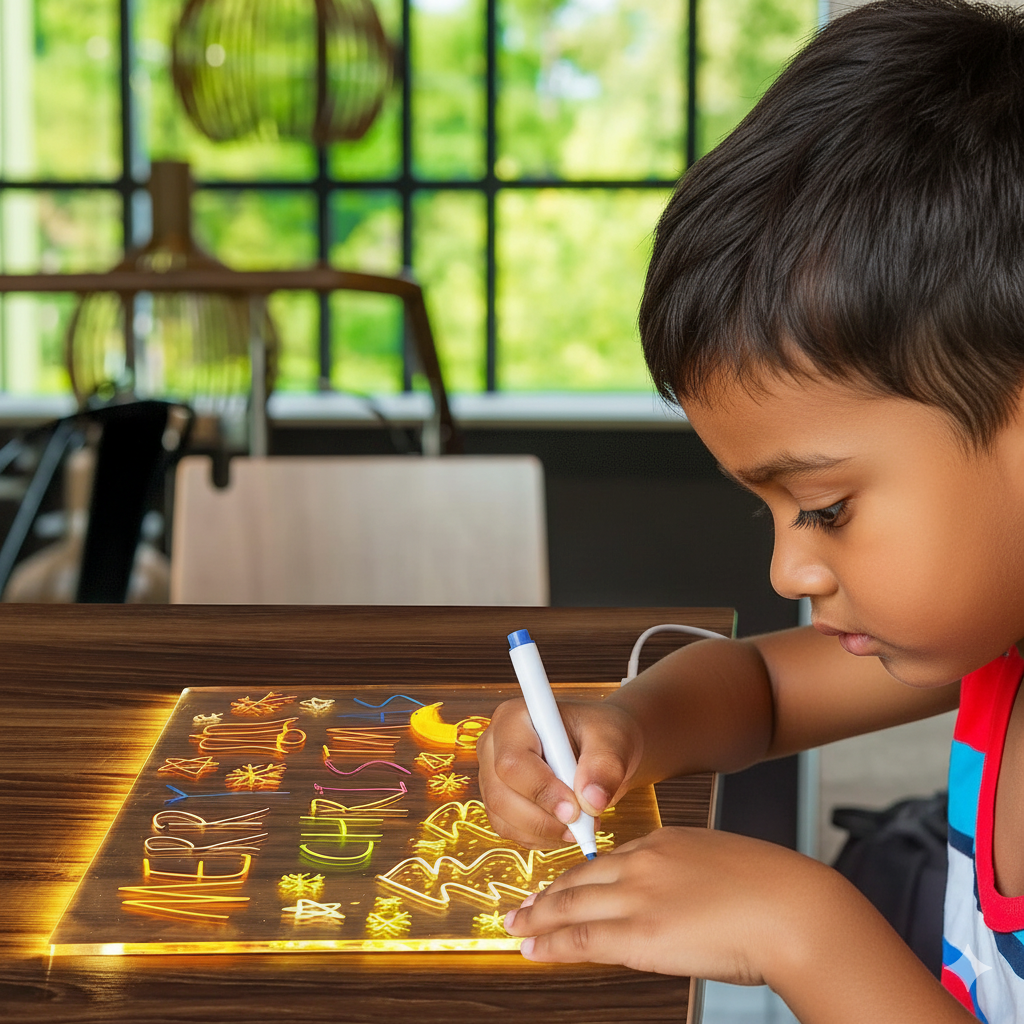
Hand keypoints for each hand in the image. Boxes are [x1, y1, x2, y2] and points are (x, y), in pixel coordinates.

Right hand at [477, 698, 643, 848]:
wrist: (601, 749)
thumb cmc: (603, 735)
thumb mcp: (613, 740)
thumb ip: (605, 765)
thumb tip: (591, 801)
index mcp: (514, 717)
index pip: (513, 762)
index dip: (541, 790)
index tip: (576, 810)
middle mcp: (494, 745)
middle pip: (501, 796)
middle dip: (545, 819)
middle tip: (586, 824)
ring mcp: (491, 776)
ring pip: (504, 820)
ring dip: (547, 832)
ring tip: (585, 824)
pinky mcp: (498, 802)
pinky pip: (511, 831)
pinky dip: (542, 838)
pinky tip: (569, 827)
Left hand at [502, 826, 846, 985]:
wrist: (794, 908)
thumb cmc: (778, 893)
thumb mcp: (727, 867)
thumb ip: (696, 879)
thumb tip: (690, 904)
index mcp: (668, 841)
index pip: (612, 860)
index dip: (583, 877)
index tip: (568, 886)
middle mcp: (644, 863)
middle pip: (582, 878)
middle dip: (549, 894)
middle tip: (526, 906)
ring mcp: (638, 896)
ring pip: (571, 905)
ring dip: (539, 918)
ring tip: (517, 927)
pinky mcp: (639, 933)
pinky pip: (582, 938)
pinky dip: (552, 943)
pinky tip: (534, 948)